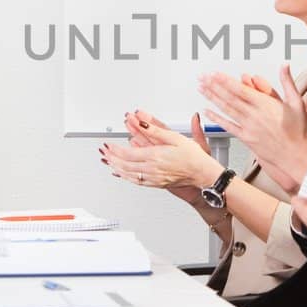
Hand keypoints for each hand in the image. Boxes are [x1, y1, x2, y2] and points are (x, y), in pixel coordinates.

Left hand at [100, 116, 222, 193]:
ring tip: (108, 162)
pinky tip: (122, 174)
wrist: (202, 174)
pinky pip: (137, 182)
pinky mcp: (157, 184)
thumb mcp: (175, 137)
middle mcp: (153, 169)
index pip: (128, 154)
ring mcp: (154, 178)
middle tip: (104, 152)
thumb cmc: (193, 156)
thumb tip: (142, 122)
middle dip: (112, 158)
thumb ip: (156, 130)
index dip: (115, 149)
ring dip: (116, 168)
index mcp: (156, 156)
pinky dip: (126, 177)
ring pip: (129, 175)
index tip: (108, 144)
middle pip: (125, 165)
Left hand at [198, 64, 306, 192]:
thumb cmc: (298, 131)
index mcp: (265, 104)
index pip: (240, 89)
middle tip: (202, 78)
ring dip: (212, 98)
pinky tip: (207, 112)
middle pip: (229, 98)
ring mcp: (248, 127)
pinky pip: (228, 126)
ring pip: (227, 110)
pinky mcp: (246, 138)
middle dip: (214, 86)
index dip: (225, 81)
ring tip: (202, 89)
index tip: (214, 74)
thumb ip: (288, 81)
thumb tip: (285, 66)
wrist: (296, 156)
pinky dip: (217, 119)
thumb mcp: (296, 102)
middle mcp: (254, 115)